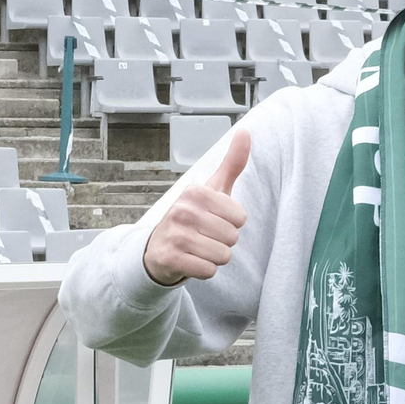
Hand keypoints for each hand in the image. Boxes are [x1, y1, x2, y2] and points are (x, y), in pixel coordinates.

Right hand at [143, 129, 249, 285]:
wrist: (158, 248)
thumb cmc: (193, 217)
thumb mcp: (212, 189)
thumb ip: (232, 163)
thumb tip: (246, 132)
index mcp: (195, 192)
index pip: (240, 218)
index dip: (232, 223)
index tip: (213, 220)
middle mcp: (182, 210)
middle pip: (233, 237)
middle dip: (223, 242)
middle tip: (204, 236)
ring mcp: (174, 234)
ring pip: (223, 255)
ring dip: (214, 257)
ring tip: (198, 248)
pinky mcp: (170, 258)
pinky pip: (209, 271)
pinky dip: (204, 270)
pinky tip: (190, 260)